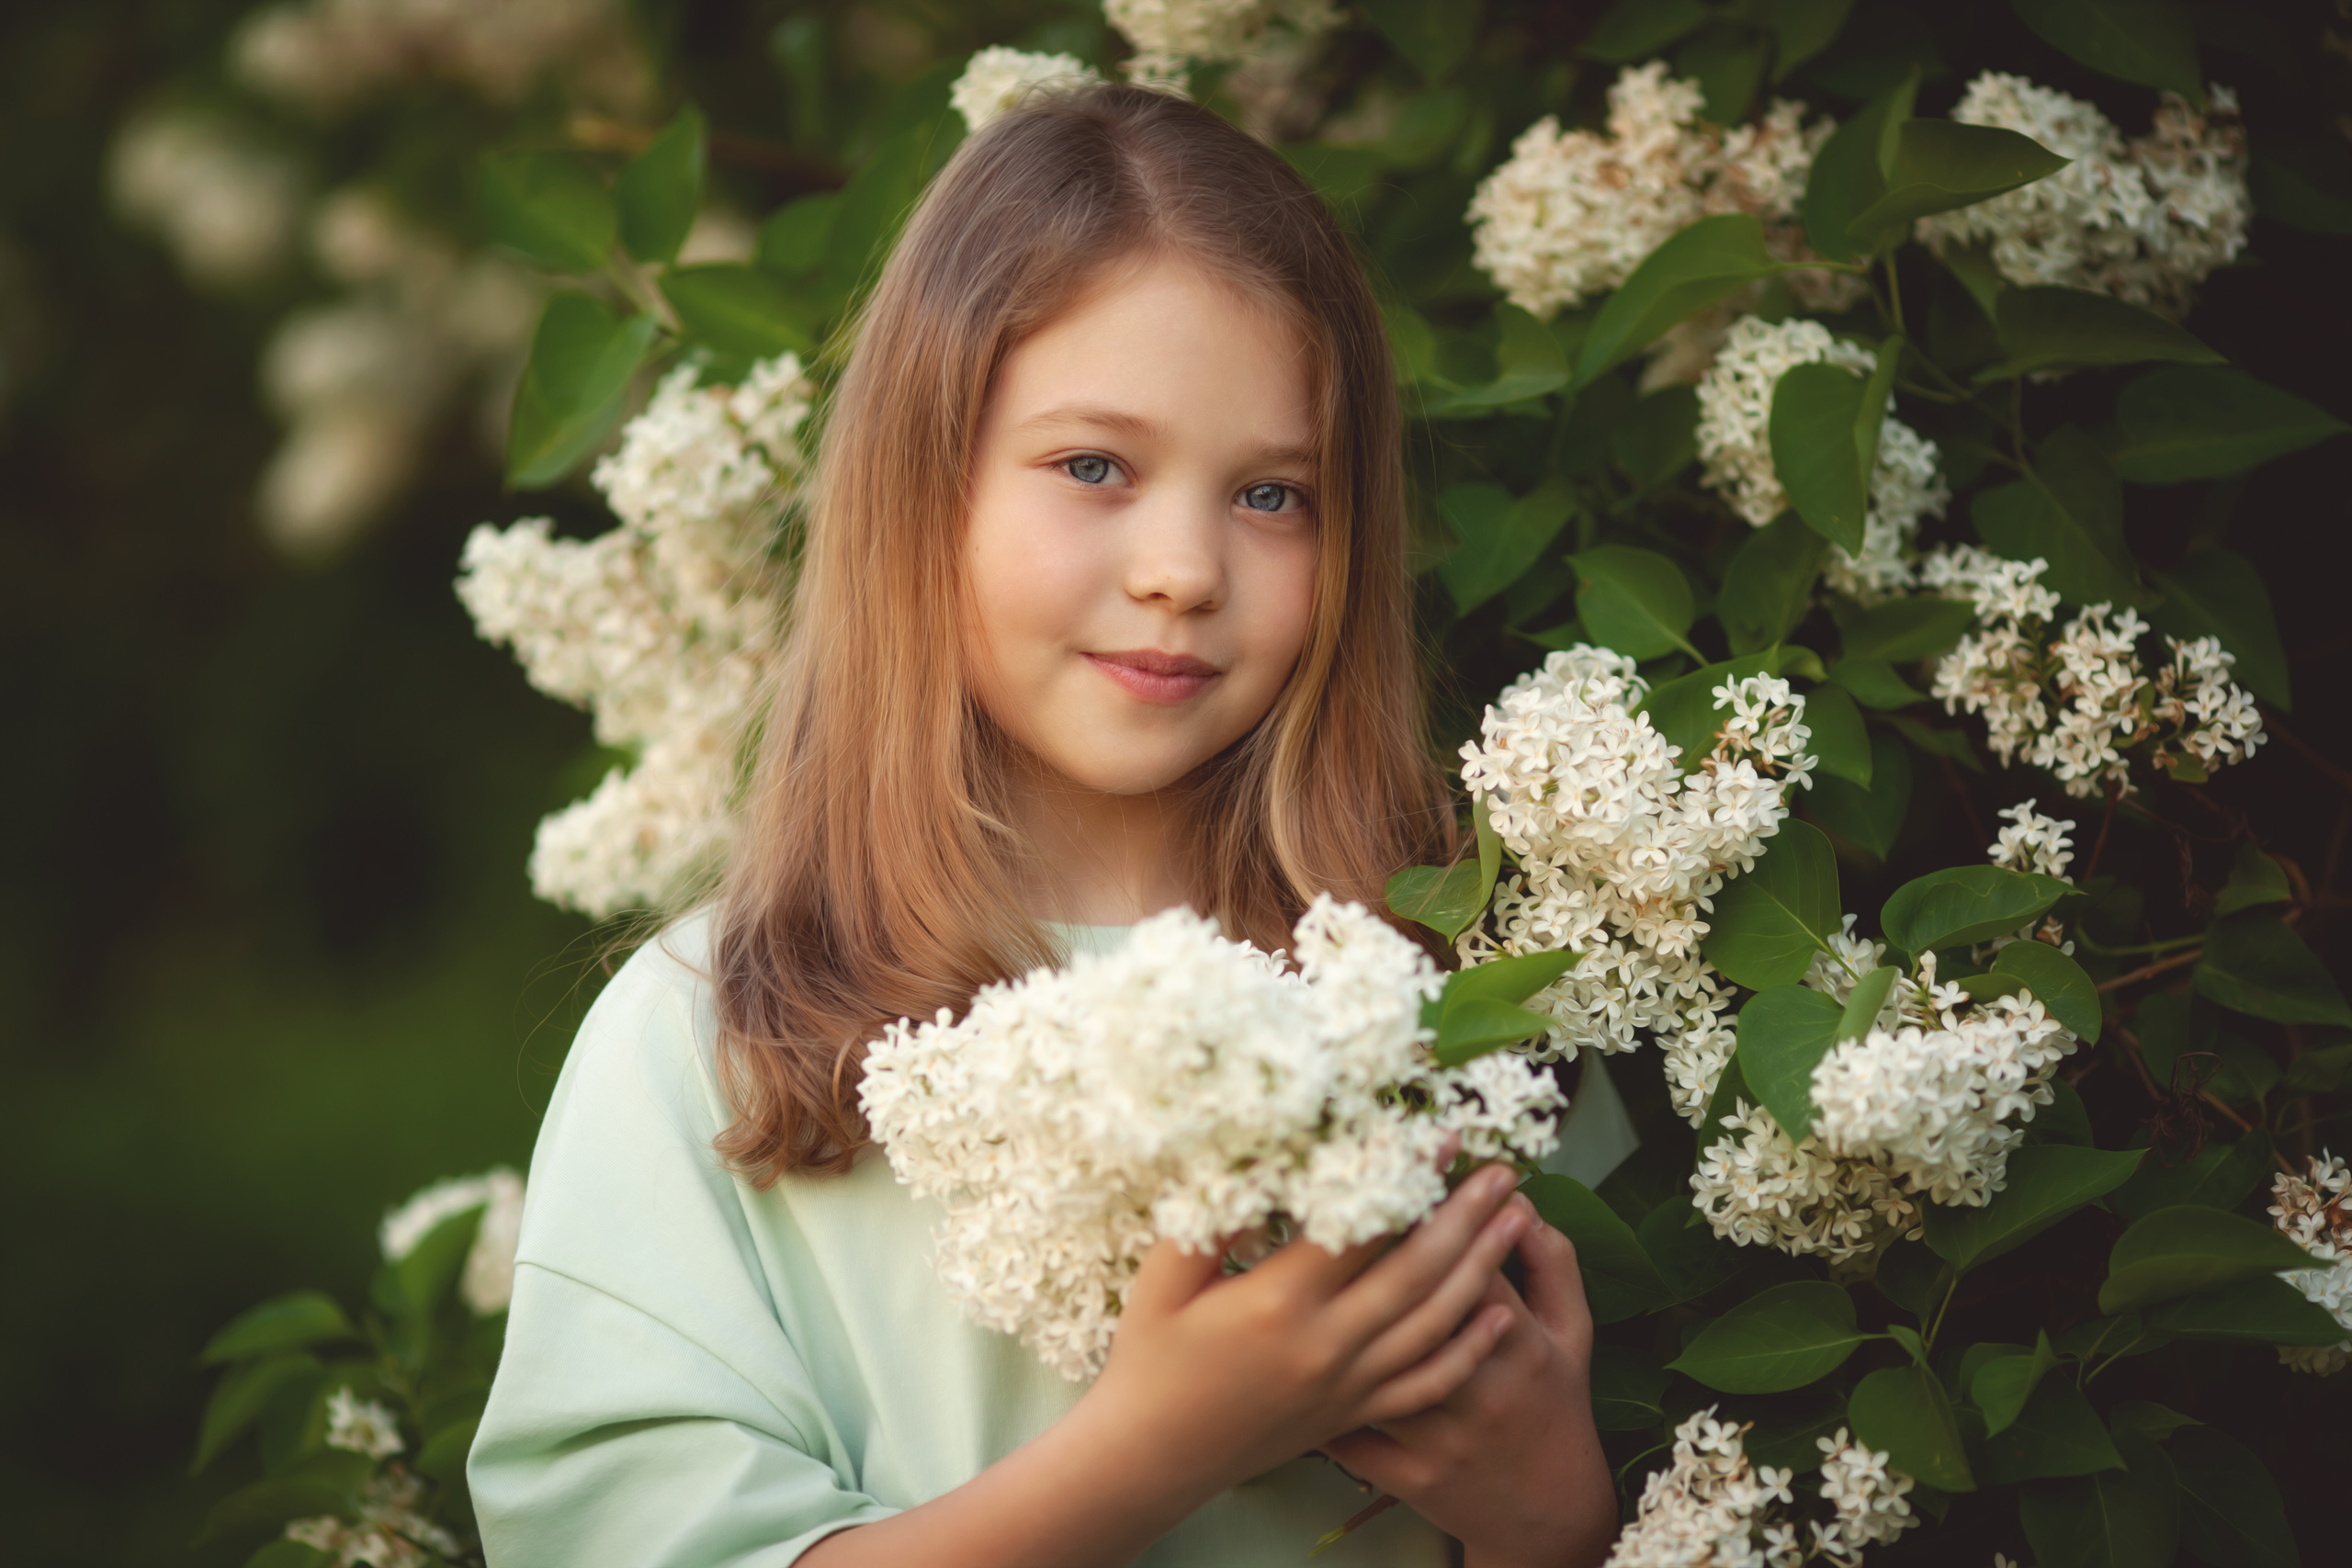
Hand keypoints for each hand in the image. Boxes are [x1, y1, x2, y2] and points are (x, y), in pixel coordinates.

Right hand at [1072, 1162, 1532, 1501]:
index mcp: (1280, 1302)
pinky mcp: (1354, 1412)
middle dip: (1466, 1216)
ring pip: (1434, 1322)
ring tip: (1518, 1220)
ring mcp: (1348, 1384)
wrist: (1154, 1456)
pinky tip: (1501, 1316)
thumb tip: (1256, 1159)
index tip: (1441, 1138)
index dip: (1405, 1178)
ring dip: (1483, 1267)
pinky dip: (1469, 1350)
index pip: (1361, 1227)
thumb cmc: (1151, 1358)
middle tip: (1503, 1171)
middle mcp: (1327, 1345)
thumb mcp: (1164, 1279)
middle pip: (1416, 1270)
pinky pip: (1426, 1383)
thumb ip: (1210, 1218)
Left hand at [1321, 1196, 1617, 1567]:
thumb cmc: (1554, 1401)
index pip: (1475, 1269)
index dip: (1438, 1222)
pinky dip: (1311, 1403)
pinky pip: (1349, 1438)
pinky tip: (1278, 1362)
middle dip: (1374, 1260)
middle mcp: (1479, 1392)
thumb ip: (1552, 1261)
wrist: (1549, 1512)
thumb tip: (1518, 1201)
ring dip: (1329, 1324)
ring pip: (1372, 1373)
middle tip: (1332, 1210)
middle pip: (1414, 1314)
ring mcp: (1440, 1439)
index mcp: (1522, 1347)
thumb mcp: (1573, 1330)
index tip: (1402, 1177)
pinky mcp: (1407, 1478)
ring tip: (1289, 1273)